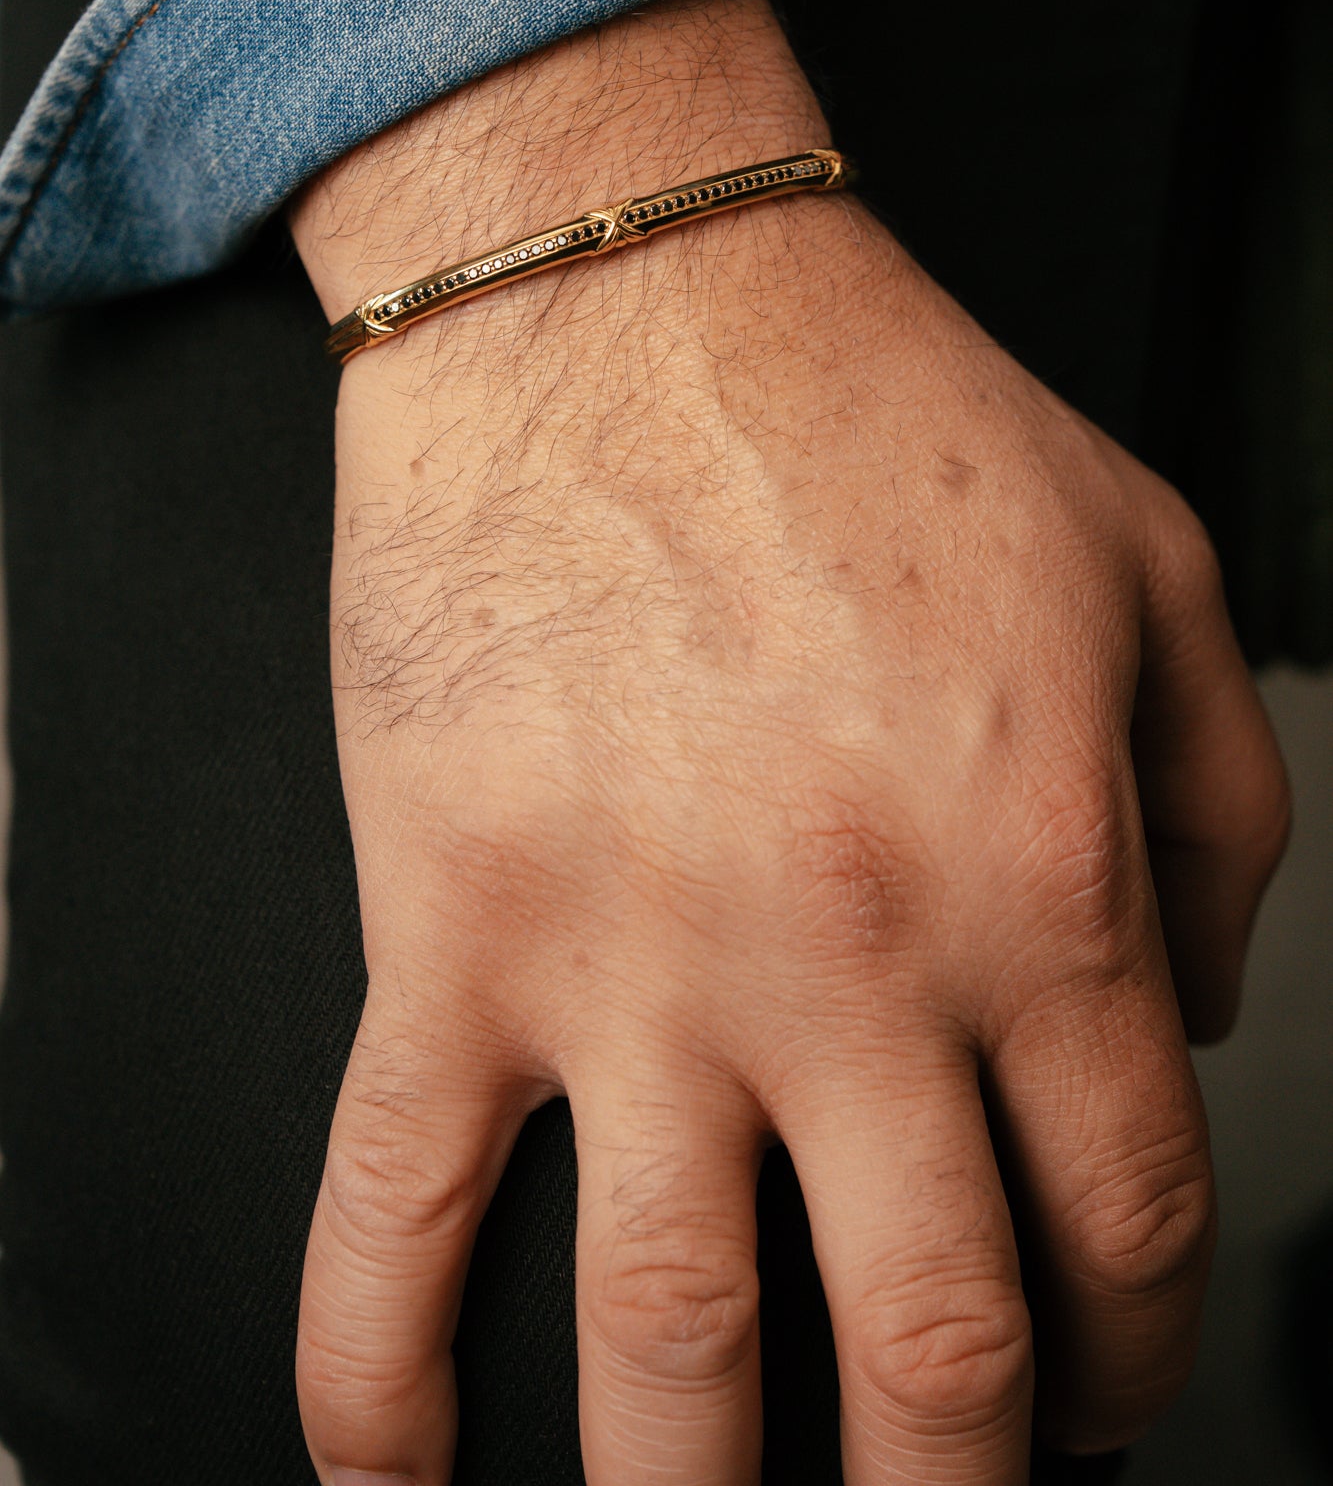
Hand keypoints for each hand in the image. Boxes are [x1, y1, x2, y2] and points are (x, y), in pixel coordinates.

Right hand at [289, 0, 1288, 1484]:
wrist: (623, 295)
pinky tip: (395, 1479)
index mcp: (1036, 881)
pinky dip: (379, 1383)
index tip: (1099, 1390)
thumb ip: (1230, 818)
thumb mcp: (1150, 571)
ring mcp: (630, 962)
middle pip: (931, 1355)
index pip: (1123, 1224)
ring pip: (672, 1348)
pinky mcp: (453, 927)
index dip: (1132, 1353)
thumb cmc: (874, 413)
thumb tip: (1190, 1030)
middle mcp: (843, 960)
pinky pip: (393, 1210)